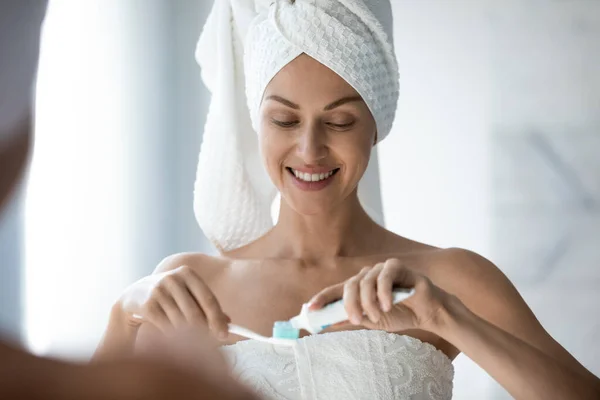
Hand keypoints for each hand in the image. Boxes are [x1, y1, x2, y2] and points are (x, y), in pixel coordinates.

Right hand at [117, 265, 229, 339]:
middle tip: (207, 345)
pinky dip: (172, 336)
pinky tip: (172, 337)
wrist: (134, 296)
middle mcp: (172, 279)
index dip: (217, 318)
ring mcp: (158, 290)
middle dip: (203, 332)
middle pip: (194, 313)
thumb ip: (207, 307)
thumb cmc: (170, 296)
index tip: (224, 335)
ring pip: (180, 322)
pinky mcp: (147, 305)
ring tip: (187, 340)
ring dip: (186, 336)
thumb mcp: (188, 295)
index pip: (208, 298)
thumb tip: (228, 324)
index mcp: (187, 273)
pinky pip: (166, 327)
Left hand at [308, 258, 453, 332]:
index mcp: (360, 286)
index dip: (322, 298)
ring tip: (377, 315)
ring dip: (369, 302)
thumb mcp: (372, 321)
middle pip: (350, 285)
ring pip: (366, 281)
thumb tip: (326, 325)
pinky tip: (388, 305)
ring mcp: (382, 269)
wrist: (428, 313)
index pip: (336, 290)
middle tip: (355, 320)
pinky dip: (383, 292)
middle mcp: (368, 275)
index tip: (309, 309)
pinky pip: (385, 276)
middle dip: (350, 304)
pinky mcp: (397, 267)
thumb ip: (352, 319)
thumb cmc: (400, 314)